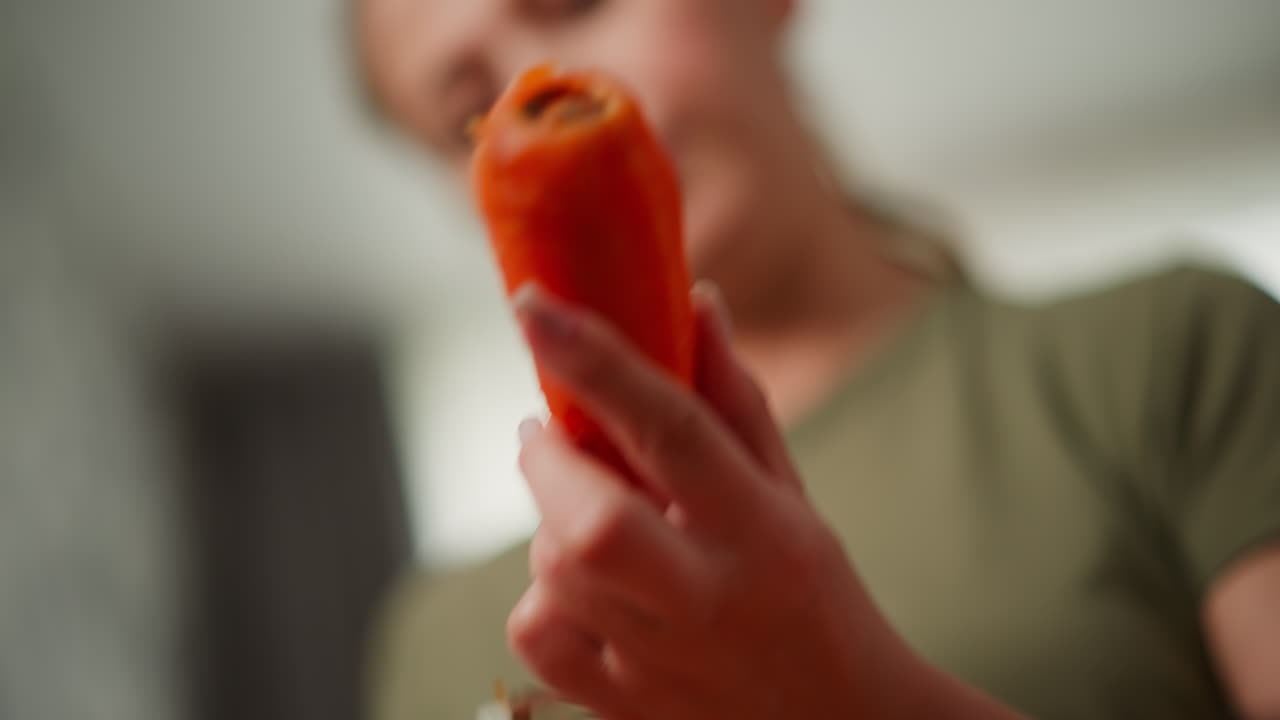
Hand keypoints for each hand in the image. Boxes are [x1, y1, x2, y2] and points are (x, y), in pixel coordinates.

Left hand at [506, 282, 925, 719]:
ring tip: (592, 519)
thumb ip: (735, 402)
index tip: (535, 307)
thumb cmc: (813, 596)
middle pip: (593, 523)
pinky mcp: (622, 707)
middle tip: (551, 435)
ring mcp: (663, 663)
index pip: (673, 430)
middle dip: (549, 462)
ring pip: (556, 570)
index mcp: (763, 531)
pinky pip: (538, 634)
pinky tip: (587, 590)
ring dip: (552, 524)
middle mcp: (711, 598)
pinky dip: (543, 596)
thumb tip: (696, 305)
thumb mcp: (790, 494)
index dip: (597, 362)